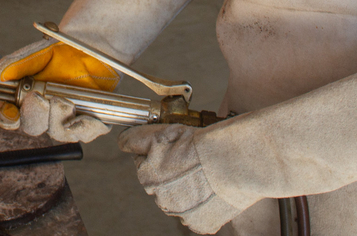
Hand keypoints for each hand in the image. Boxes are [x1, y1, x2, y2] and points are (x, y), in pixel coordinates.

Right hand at [0, 38, 117, 142]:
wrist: (96, 47)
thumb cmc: (68, 50)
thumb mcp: (42, 52)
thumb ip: (20, 63)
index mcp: (28, 96)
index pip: (11, 116)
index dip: (6, 118)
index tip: (9, 111)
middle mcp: (46, 111)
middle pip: (33, 127)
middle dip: (36, 115)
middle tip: (41, 99)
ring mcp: (67, 118)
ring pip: (58, 133)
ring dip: (60, 119)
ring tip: (66, 102)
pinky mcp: (90, 122)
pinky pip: (85, 134)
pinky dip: (85, 127)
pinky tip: (85, 115)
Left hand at [119, 124, 241, 233]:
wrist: (234, 162)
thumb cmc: (201, 145)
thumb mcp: (163, 132)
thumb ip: (136, 139)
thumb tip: (123, 142)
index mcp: (147, 177)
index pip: (145, 163)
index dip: (160, 153)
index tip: (175, 149)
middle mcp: (160, 200)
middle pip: (162, 184)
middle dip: (173, 173)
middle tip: (192, 161)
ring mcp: (180, 214)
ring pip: (179, 200)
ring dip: (188, 190)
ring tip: (206, 174)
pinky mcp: (200, 224)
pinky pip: (197, 215)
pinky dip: (203, 205)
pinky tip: (212, 191)